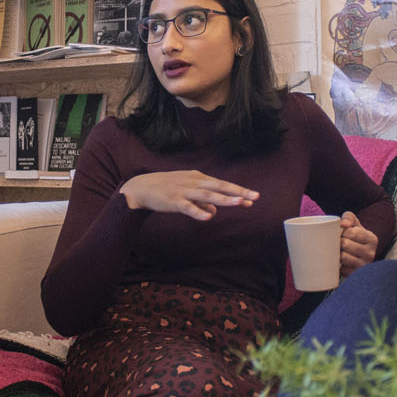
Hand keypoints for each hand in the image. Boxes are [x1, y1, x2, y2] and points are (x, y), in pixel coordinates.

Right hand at [119, 170, 258, 220]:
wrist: (141, 188)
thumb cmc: (166, 189)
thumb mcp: (187, 192)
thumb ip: (202, 201)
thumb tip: (214, 211)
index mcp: (198, 179)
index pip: (222, 185)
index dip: (238, 191)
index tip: (254, 197)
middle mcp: (194, 182)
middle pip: (220, 187)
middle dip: (238, 192)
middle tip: (255, 197)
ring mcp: (184, 191)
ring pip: (208, 195)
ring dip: (224, 199)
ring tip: (239, 202)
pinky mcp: (173, 201)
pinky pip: (188, 207)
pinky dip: (198, 211)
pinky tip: (208, 217)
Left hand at [339, 211, 377, 277]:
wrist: (359, 253)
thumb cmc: (355, 236)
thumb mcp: (354, 224)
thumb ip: (349, 217)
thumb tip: (343, 224)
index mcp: (372, 239)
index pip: (351, 232)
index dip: (341, 232)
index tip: (340, 233)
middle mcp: (371, 253)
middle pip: (345, 245)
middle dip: (338, 242)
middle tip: (336, 242)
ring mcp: (364, 265)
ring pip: (343, 257)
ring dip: (336, 253)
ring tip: (337, 250)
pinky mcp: (356, 274)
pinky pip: (342, 269)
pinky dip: (338, 265)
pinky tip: (339, 262)